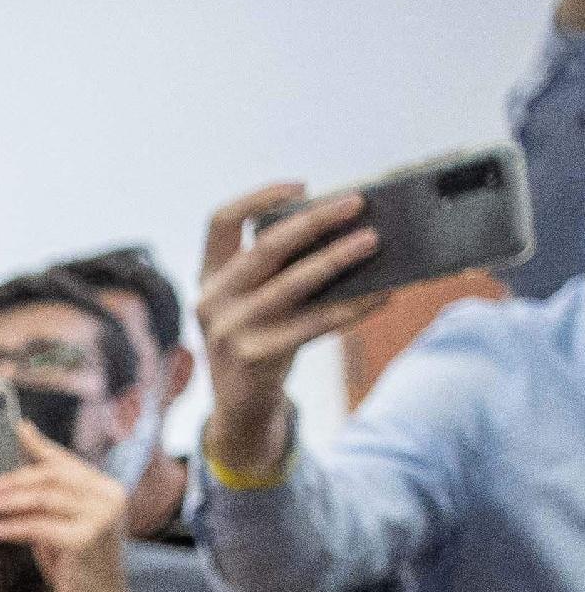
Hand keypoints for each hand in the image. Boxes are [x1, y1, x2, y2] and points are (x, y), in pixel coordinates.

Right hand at [196, 182, 382, 481]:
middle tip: (357, 202)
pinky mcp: (256, 356)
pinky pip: (314, 324)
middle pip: (265, 246)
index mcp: (209, 276)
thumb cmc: (259, 336)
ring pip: (292, 283)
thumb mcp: (253, 299)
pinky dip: (351, 307)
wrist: (240, 405)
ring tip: (375, 241)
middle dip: (314, 219)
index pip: (220, 221)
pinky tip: (382, 294)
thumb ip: (278, 268)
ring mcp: (230, 330)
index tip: (303, 185)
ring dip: (337, 258)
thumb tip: (345, 228)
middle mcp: (212, 300)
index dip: (259, 197)